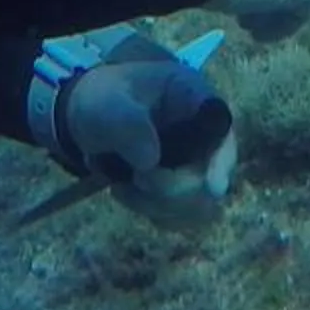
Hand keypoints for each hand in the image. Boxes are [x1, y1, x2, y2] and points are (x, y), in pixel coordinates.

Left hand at [60, 53, 237, 231]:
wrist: (87, 118)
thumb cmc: (102, 100)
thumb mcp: (106, 104)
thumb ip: (127, 124)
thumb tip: (150, 160)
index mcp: (190, 95)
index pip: (221, 127)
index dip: (223, 158)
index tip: (213, 188)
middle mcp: (202, 129)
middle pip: (210, 173)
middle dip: (172, 187)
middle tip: (137, 179)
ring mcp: (195, 160)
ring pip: (198, 202)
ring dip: (158, 204)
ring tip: (122, 186)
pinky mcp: (182, 187)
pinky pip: (181, 215)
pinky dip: (153, 211)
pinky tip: (126, 192)